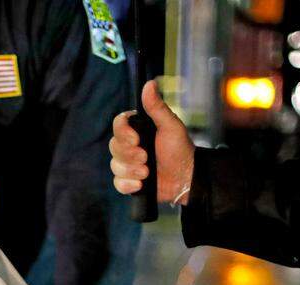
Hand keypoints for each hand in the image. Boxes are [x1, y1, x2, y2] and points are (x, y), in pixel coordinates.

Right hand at [110, 80, 195, 203]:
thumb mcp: (170, 126)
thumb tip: (149, 83)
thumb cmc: (180, 150)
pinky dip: (128, 185)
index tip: (136, 140)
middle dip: (130, 155)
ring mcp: (128, 164)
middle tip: (146, 157)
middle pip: (113, 146)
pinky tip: (141, 185)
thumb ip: (157, 107)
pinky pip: (118, 183)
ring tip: (147, 173)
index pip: (118, 125)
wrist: (185, 178)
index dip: (123, 133)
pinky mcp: (129, 181)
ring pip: (115, 165)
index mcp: (138, 129)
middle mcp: (130, 145)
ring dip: (131, 170)